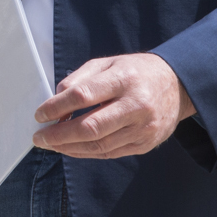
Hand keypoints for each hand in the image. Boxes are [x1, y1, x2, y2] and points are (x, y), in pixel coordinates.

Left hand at [33, 53, 194, 158]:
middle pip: (90, 127)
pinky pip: (110, 153)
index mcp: (125, 79)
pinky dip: (86, 153)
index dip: (57, 107)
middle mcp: (136, 105)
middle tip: (39, 137)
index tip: (40, 115)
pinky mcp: (145, 144)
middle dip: (59, 135)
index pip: (83, 95)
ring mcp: (143, 128)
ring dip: (69, 147)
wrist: (177, 86)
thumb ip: (80, 78)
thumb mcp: (109, 63)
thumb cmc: (136, 72)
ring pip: (99, 145)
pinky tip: (71, 149)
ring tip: (51, 144)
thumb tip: (55, 99)